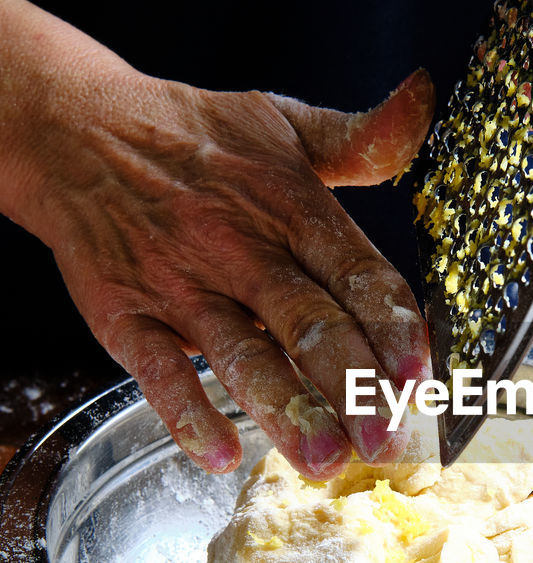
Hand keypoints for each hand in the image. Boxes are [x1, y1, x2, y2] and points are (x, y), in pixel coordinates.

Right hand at [0, 0, 433, 477]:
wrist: (79, 131)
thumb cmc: (196, 137)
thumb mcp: (284, 122)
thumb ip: (362, 137)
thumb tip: (424, 102)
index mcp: (288, 205)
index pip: (352, 270)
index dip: (389, 324)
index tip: (420, 372)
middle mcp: (239, 247)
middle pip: (306, 322)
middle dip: (351, 385)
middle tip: (385, 439)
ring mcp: (181, 284)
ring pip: (240, 354)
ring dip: (284, 411)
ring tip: (322, 460)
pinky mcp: (127, 314)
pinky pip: (157, 369)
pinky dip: (186, 413)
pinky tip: (218, 455)